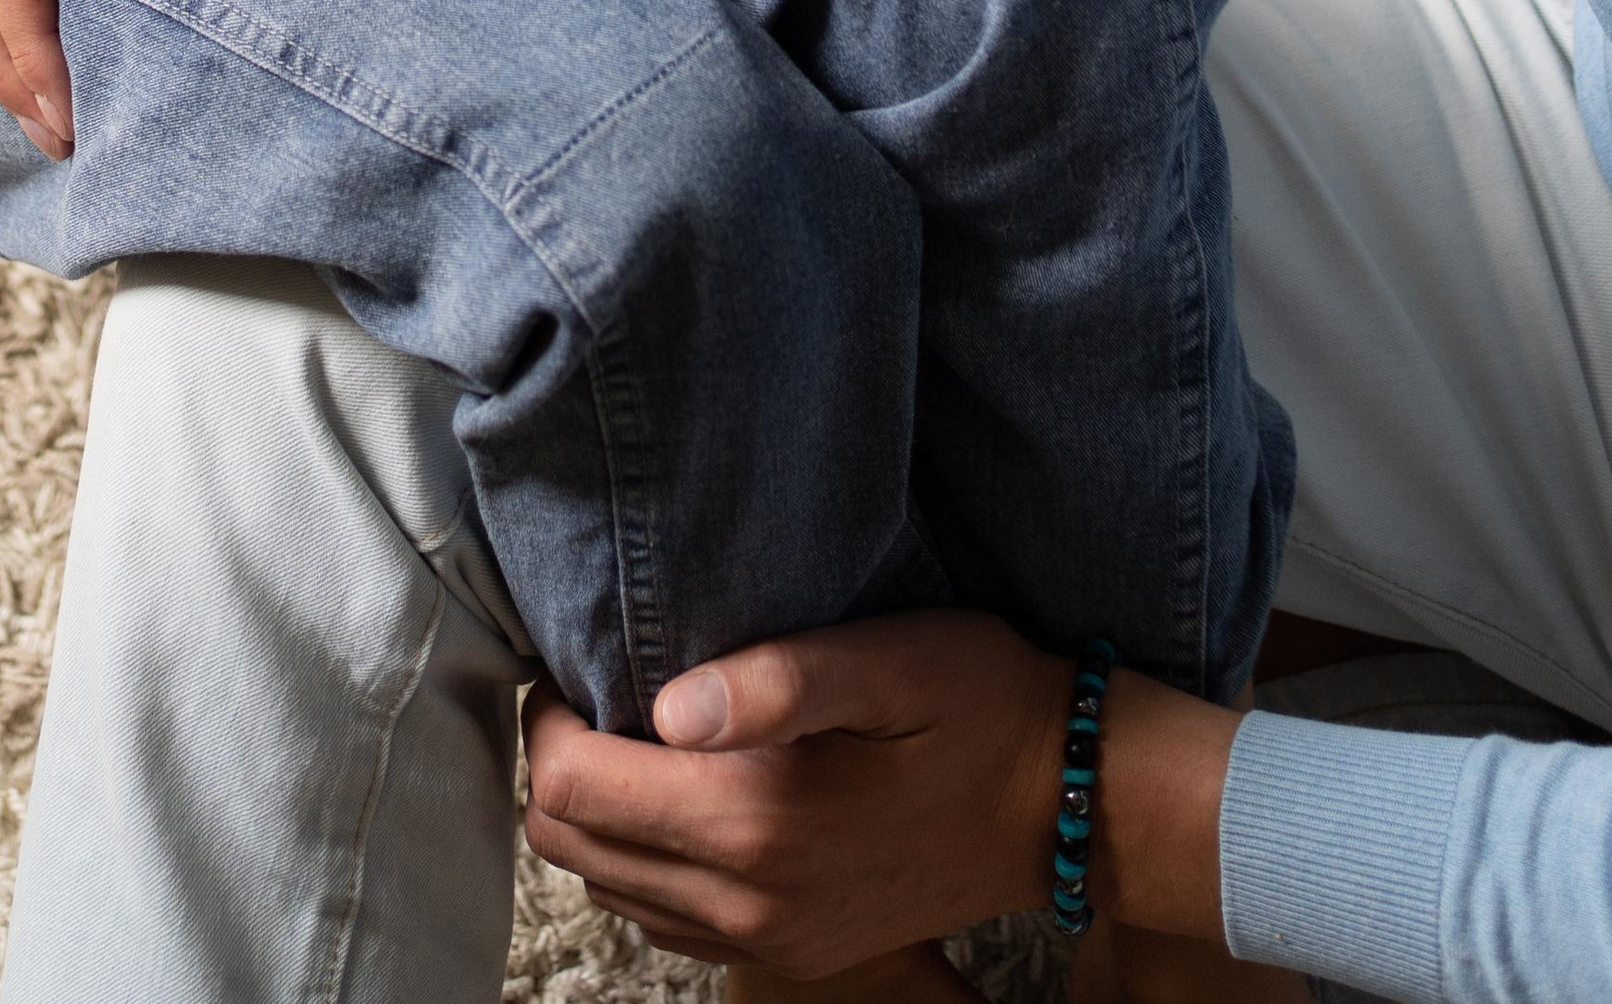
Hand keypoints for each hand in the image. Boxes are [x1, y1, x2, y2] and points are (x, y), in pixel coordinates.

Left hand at [522, 615, 1075, 971]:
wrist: (1064, 802)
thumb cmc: (978, 704)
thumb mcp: (888, 660)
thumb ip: (776, 679)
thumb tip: (667, 703)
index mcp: (756, 822)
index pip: (574, 789)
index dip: (548, 718)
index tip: (575, 661)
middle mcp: (749, 902)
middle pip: (573, 846)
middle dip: (559, 763)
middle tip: (592, 688)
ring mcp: (771, 940)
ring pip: (609, 887)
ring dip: (598, 812)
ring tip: (630, 732)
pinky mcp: (792, 951)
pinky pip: (666, 918)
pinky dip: (643, 858)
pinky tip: (678, 791)